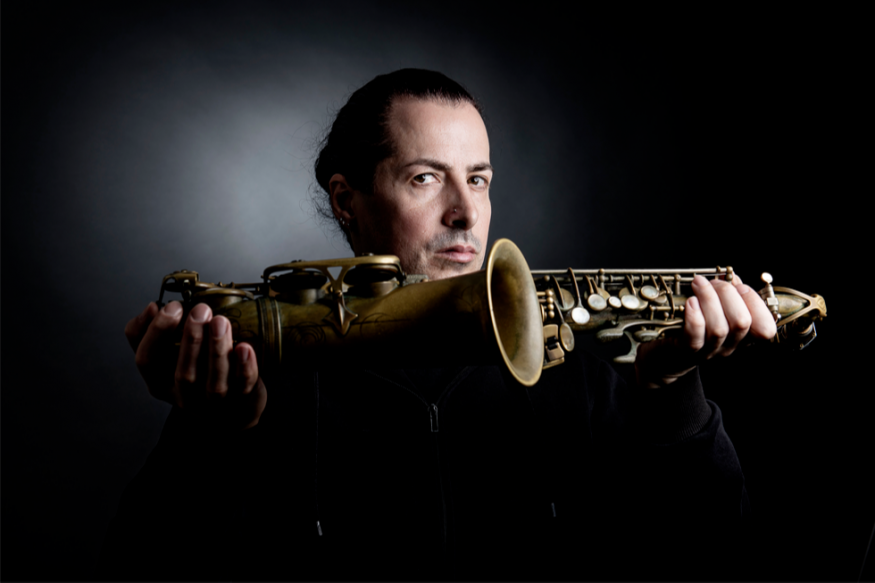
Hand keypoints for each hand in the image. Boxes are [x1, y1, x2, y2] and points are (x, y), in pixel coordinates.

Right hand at [124, 301, 266, 428]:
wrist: (233, 406)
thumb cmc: (198, 374)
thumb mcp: (169, 357)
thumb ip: (154, 333)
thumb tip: (152, 308)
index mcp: (161, 383)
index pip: (147, 361)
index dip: (156, 332)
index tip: (172, 307)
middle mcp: (185, 397)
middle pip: (183, 374)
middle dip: (191, 339)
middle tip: (201, 311)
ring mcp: (214, 404)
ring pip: (214, 383)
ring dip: (217, 350)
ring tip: (221, 322)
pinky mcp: (241, 402)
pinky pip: (243, 387)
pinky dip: (244, 367)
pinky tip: (244, 347)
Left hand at [634, 274, 777, 388]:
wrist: (666, 355)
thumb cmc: (693, 327)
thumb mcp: (716, 310)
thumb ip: (728, 295)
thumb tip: (731, 278)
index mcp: (742, 336)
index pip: (766, 328)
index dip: (755, 302)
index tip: (738, 285)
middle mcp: (729, 346)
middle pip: (741, 322)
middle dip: (728, 294)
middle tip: (713, 282)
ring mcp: (708, 351)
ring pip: (719, 328)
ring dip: (709, 299)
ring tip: (698, 284)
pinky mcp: (686, 351)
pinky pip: (695, 336)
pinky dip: (694, 316)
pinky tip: (690, 302)